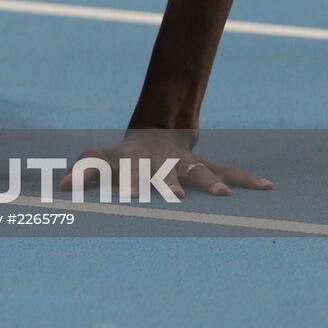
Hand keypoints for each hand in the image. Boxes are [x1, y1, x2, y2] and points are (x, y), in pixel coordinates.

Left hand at [58, 128, 272, 198]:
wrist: (156, 129)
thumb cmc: (124, 155)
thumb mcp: (101, 159)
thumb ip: (82, 172)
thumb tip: (60, 187)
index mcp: (136, 163)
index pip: (130, 174)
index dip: (129, 184)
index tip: (130, 198)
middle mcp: (162, 163)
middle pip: (166, 174)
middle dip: (171, 185)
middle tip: (178, 197)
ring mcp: (186, 164)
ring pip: (200, 172)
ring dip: (211, 183)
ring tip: (225, 195)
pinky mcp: (205, 166)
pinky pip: (229, 171)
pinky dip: (247, 178)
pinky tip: (268, 187)